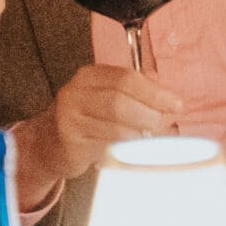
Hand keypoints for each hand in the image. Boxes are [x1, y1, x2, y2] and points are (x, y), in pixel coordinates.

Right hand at [9, 63, 181, 212]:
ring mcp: (69, 119)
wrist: (48, 144)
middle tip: (164, 123)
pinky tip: (134, 149)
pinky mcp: (70, 143)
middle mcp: (75, 93)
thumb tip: (171, 100)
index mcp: (89, 76)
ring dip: (141, 134)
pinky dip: (127, 148)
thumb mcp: (109, 97)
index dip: (155, 92)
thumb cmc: (88, 119)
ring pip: (115, 126)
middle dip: (150, 113)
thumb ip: (140, 92)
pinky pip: (107, 146)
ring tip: (151, 138)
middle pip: (120, 100)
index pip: (127, 78)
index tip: (177, 104)